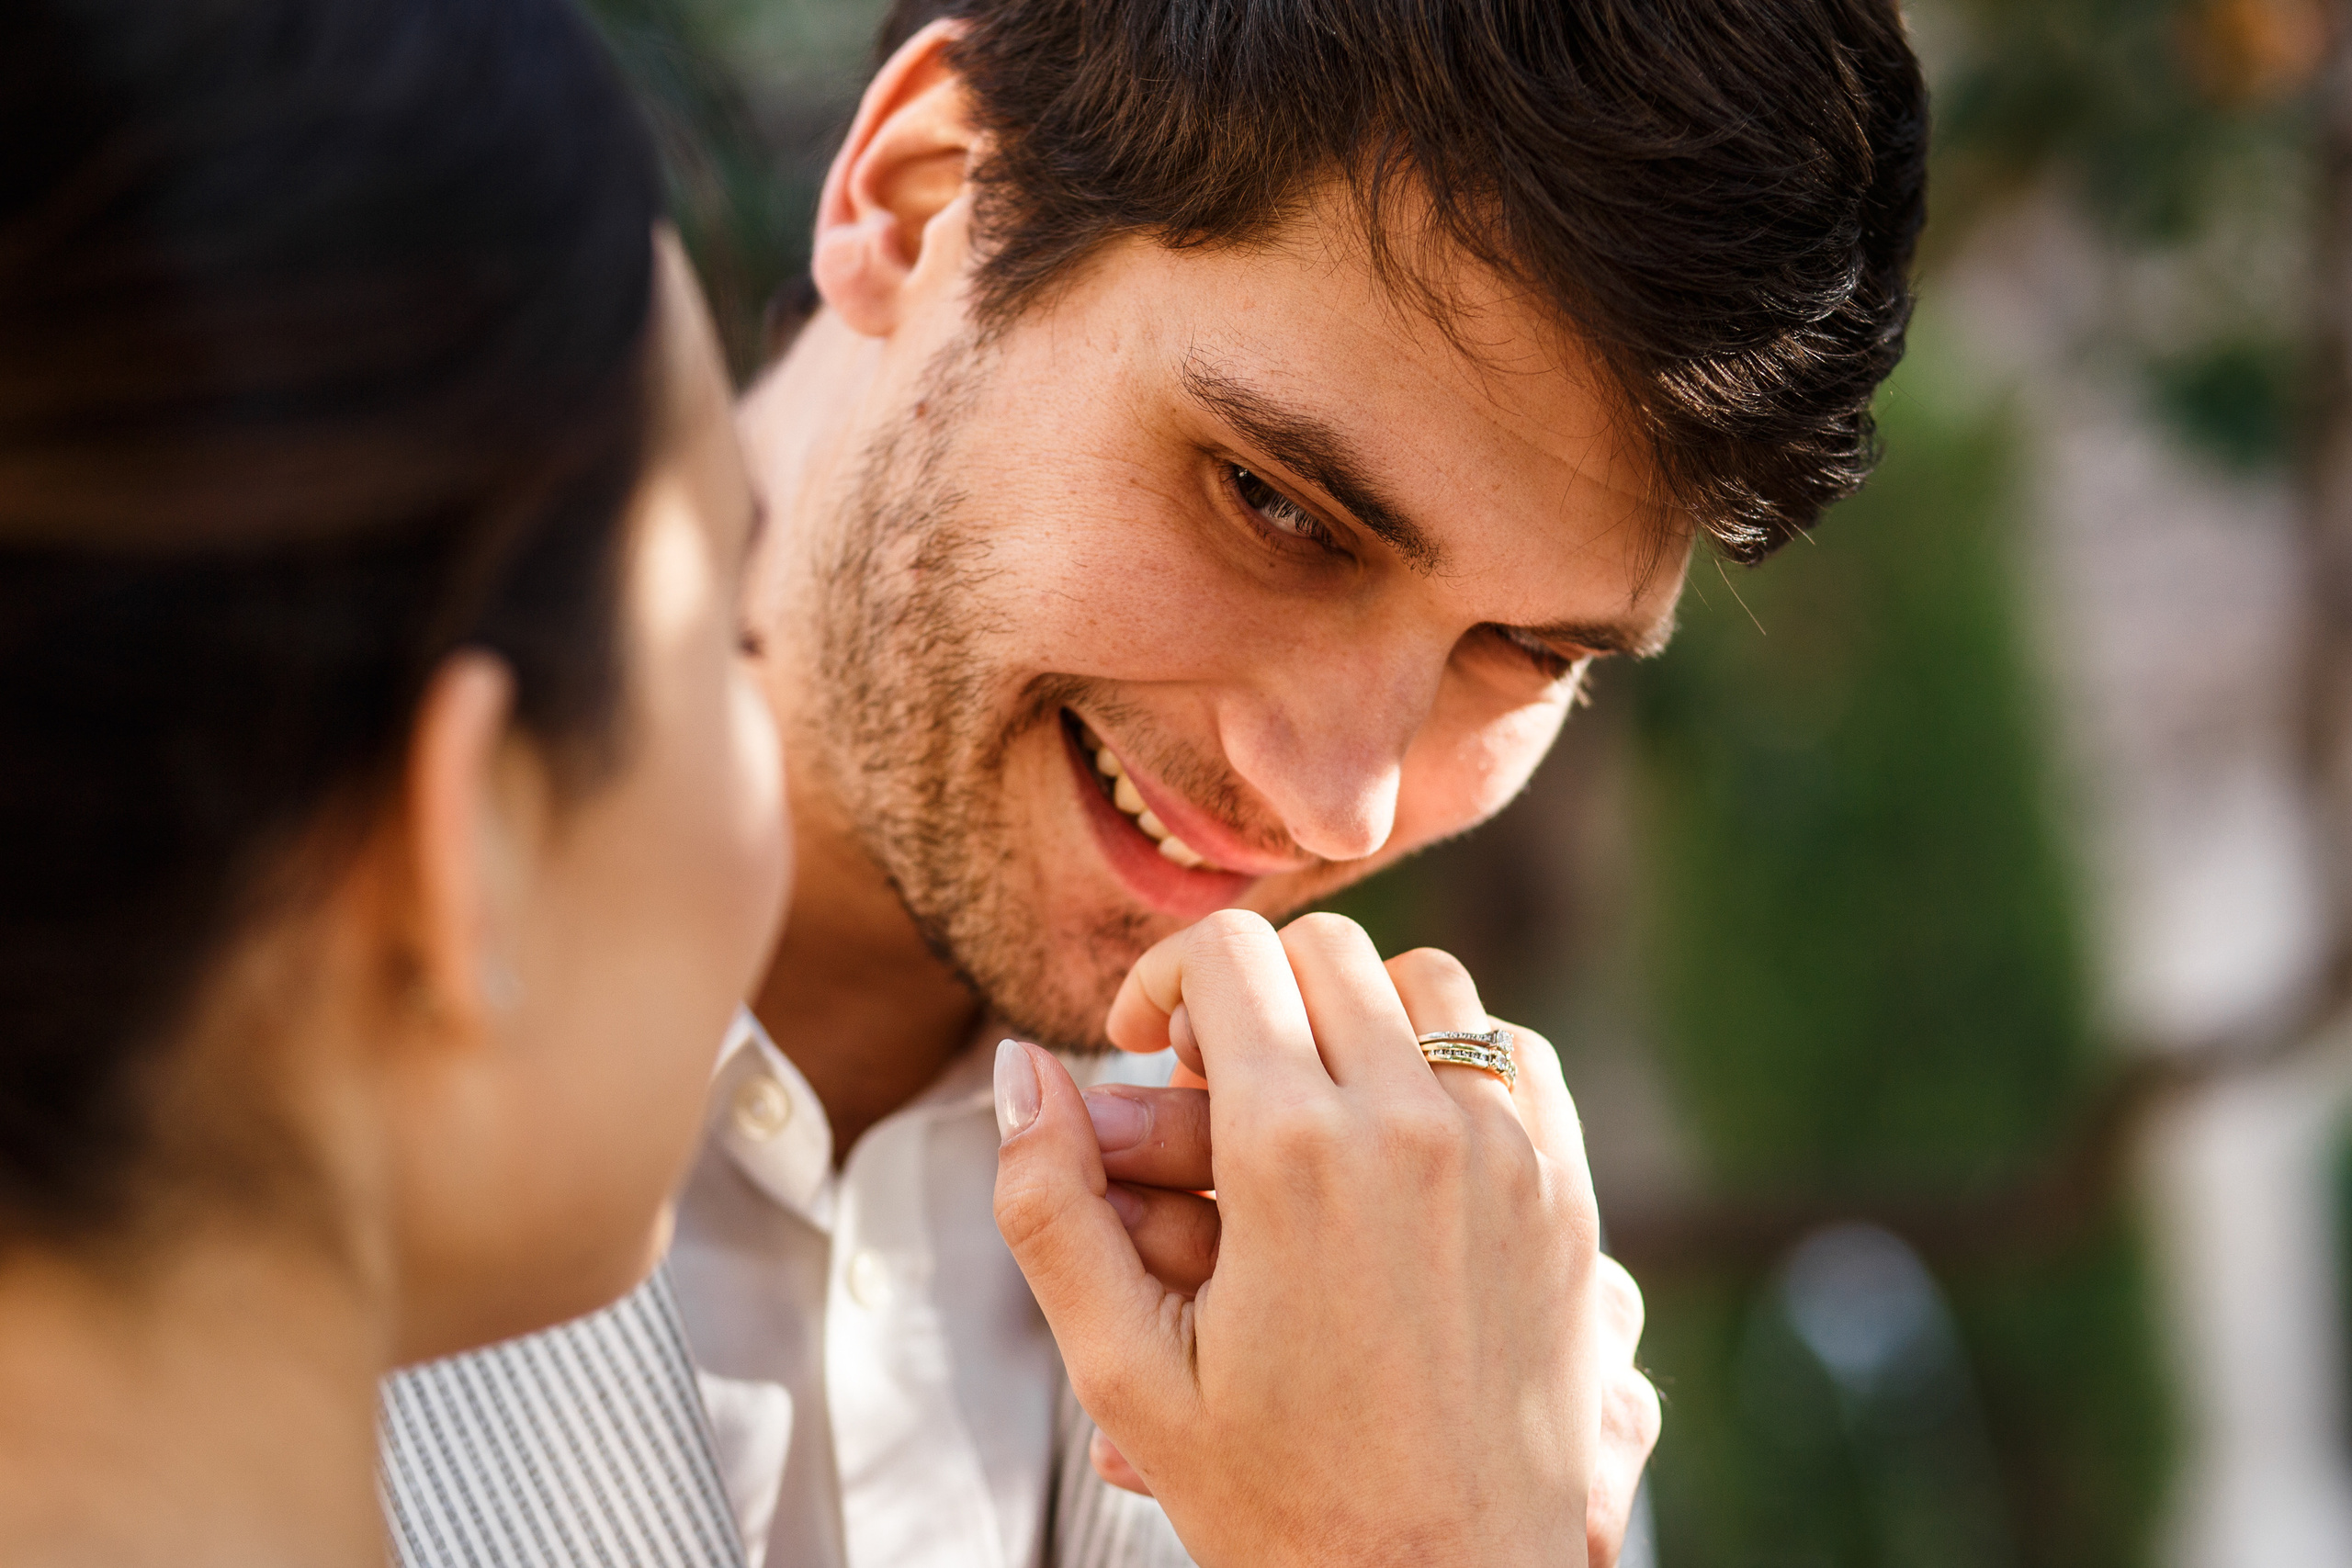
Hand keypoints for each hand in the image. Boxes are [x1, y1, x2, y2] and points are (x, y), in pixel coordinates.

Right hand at [995, 909, 1621, 1566]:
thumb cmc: (1274, 1498)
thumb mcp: (1123, 1369)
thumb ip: (1050, 1205)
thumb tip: (1019, 1067)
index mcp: (1293, 1153)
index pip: (1231, 953)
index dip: (1165, 980)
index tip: (1146, 1047)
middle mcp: (1415, 1125)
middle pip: (1324, 952)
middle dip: (1251, 996)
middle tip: (1215, 1092)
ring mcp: (1509, 1152)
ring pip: (1427, 983)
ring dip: (1355, 1018)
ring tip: (1309, 1111)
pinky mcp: (1566, 1190)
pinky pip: (1512, 1051)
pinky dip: (1452, 1059)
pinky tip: (1401, 1143)